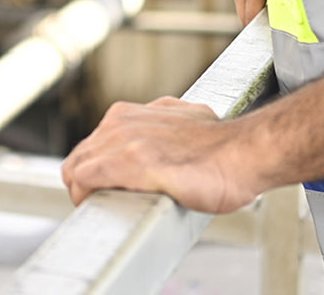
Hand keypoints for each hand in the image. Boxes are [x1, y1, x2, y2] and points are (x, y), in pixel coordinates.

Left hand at [60, 97, 261, 213]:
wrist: (245, 152)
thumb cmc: (222, 148)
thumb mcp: (179, 126)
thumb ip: (157, 134)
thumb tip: (156, 153)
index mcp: (130, 114)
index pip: (91, 145)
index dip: (92, 170)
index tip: (101, 189)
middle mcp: (122, 122)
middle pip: (79, 157)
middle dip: (83, 183)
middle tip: (98, 205)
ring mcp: (125, 140)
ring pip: (77, 167)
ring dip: (82, 191)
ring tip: (98, 210)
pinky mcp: (131, 162)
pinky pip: (87, 178)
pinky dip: (85, 196)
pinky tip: (95, 208)